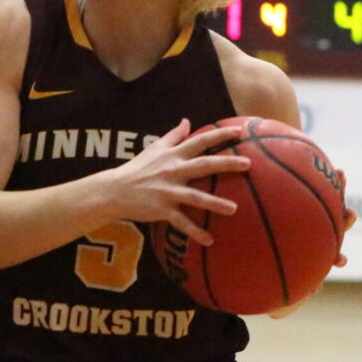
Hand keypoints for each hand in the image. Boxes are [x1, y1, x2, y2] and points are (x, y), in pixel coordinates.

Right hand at [102, 119, 249, 245]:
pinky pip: (181, 222)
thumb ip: (173, 135)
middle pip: (203, 165)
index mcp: (173, 155)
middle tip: (247, 164)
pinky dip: (195, 232)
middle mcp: (173, 171)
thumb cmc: (137, 169)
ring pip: (195, 197)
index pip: (200, 141)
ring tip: (234, 209)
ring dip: (215, 203)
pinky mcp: (162, 209)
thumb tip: (186, 121)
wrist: (114, 190)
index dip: (220, 135)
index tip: (240, 131)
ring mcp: (168, 191)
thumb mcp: (154, 148)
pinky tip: (209, 241)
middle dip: (226, 164)